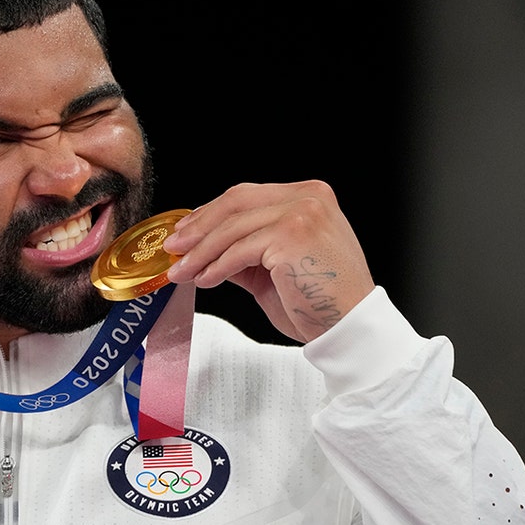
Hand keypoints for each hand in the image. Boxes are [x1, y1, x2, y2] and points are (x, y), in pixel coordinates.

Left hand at [161, 181, 375, 343]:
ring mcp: (302, 213)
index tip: (186, 230)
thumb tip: (204, 249)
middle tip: (174, 247)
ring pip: (233, 227)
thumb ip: (245, 251)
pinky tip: (204, 279)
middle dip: (199, 226)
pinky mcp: (291, 235)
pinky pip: (240, 250)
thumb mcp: (275, 268)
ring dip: (201, 252)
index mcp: (309, 196)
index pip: (247, 196)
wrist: (350, 328)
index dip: (211, 212)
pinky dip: (216, 266)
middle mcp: (308, 197)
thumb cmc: (320, 302)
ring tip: (182, 271)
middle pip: (236, 202)